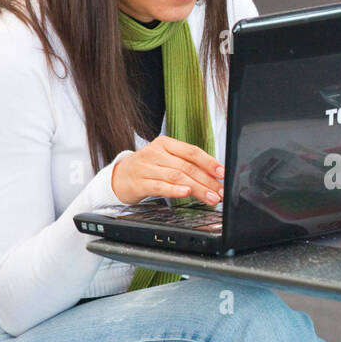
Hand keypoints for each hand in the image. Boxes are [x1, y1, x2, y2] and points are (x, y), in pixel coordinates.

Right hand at [110, 135, 224, 204]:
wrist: (118, 177)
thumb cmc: (147, 168)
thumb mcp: (165, 159)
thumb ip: (186, 164)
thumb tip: (214, 176)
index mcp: (165, 144)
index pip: (192, 151)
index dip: (209, 162)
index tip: (222, 173)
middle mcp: (156, 153)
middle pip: (187, 166)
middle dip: (207, 180)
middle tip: (220, 192)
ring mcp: (146, 167)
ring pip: (177, 177)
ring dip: (197, 188)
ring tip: (210, 197)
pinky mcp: (140, 182)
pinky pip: (160, 186)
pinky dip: (175, 190)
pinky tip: (186, 193)